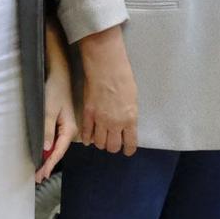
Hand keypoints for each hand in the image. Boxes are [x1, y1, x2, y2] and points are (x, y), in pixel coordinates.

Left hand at [37, 37, 77, 181]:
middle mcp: (70, 131)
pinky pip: (56, 141)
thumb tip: (46, 149)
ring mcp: (66, 128)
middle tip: (38, 178)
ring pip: (57, 147)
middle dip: (48, 165)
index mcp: (69, 129)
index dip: (49, 164)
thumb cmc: (54, 91)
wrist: (60, 76)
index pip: (58, 151)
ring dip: (48, 159)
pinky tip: (44, 156)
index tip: (41, 175)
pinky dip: (49, 150)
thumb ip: (47, 130)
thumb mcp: (48, 110)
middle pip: (58, 152)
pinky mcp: (62, 124)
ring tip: (40, 172)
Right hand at [77, 26, 138, 155]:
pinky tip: (88, 139)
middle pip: (112, 146)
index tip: (127, 150)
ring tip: (102, 139)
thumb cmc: (124, 78)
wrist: (106, 67)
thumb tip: (126, 124)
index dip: (128, 150)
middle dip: (113, 147)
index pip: (130, 143)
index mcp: (130, 119)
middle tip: (113, 143)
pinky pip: (86, 133)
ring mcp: (99, 120)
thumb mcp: (133, 99)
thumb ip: (129, 114)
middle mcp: (115, 123)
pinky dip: (87, 138)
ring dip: (101, 143)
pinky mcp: (88, 114)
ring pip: (99, 143)